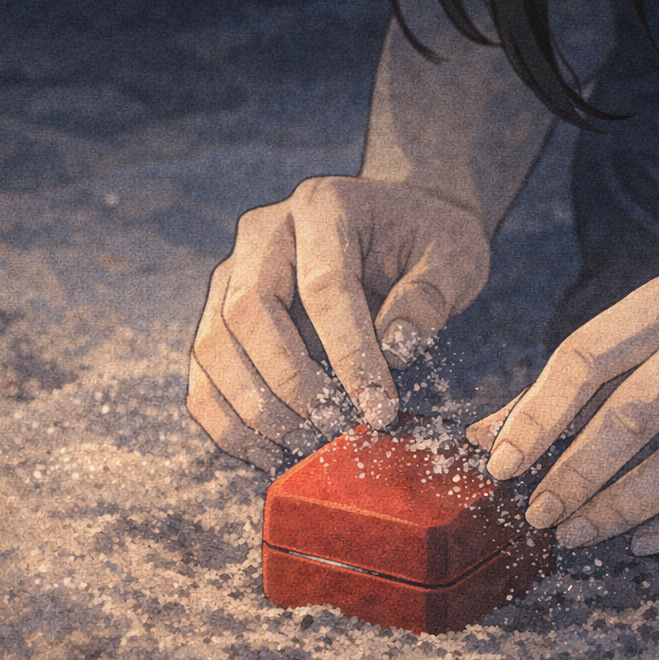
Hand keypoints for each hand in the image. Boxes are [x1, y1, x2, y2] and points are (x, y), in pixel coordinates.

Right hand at [189, 177, 488, 468]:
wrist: (395, 226)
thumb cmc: (426, 242)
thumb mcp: (453, 256)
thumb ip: (430, 296)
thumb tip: (394, 350)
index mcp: (322, 208)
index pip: (324, 285)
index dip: (349, 354)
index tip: (378, 409)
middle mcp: (263, 234)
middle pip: (249, 311)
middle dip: (290, 383)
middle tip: (333, 428)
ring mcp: (232, 272)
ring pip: (213, 345)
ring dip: (253, 407)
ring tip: (303, 446)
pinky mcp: (220, 313)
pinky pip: (205, 371)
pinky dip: (225, 420)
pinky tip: (267, 451)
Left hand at [467, 251, 658, 553]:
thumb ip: (578, 374)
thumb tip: (489, 436)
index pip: (586, 358)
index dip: (536, 416)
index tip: (501, 465)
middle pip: (632, 419)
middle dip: (575, 476)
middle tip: (538, 517)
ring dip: (622, 509)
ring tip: (579, 534)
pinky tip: (649, 542)